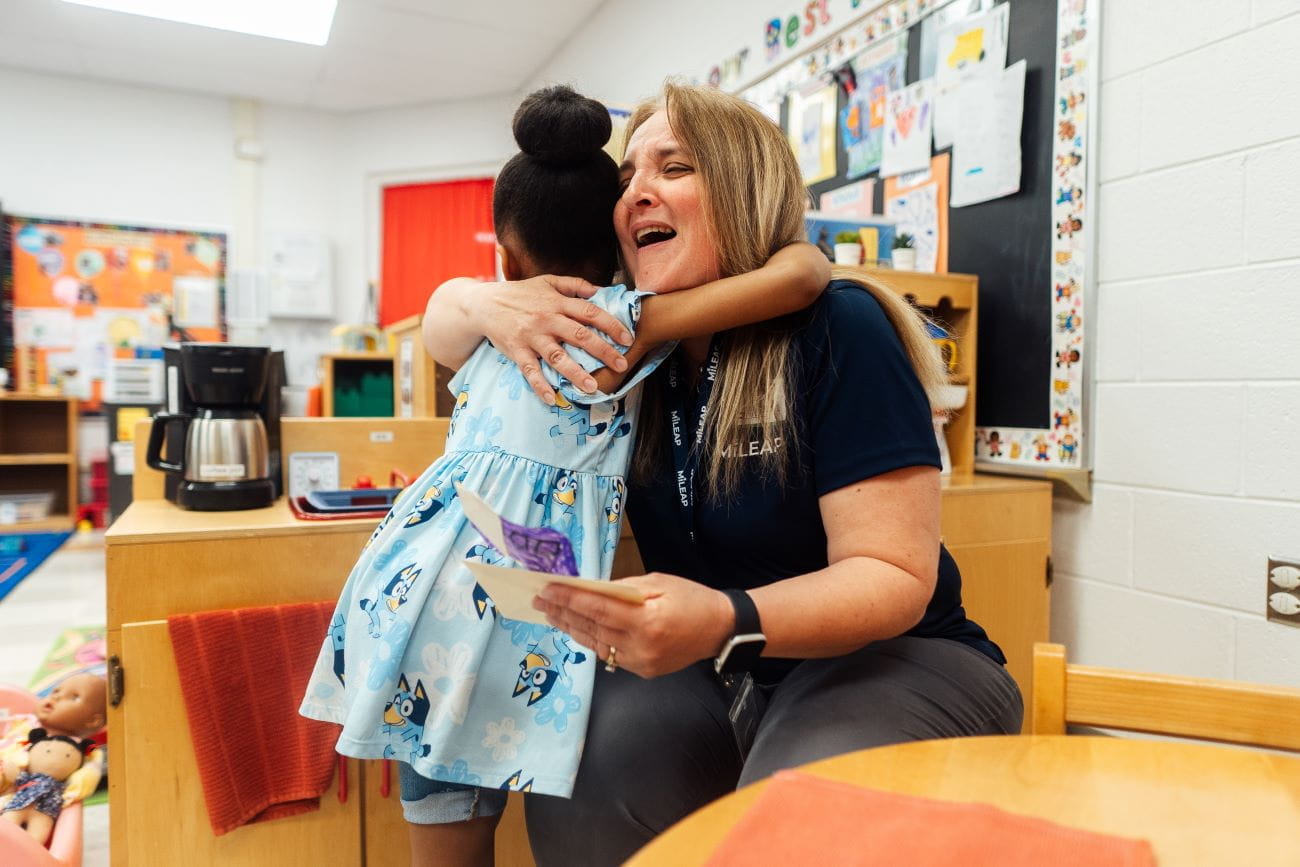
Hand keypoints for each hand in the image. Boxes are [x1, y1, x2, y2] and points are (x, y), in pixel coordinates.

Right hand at [468, 275, 632, 402]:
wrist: (484, 304)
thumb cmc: (520, 294)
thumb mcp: (547, 281)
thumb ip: (574, 284)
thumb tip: (600, 290)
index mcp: (557, 302)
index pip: (589, 312)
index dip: (611, 325)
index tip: (627, 339)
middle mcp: (546, 319)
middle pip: (578, 335)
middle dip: (602, 351)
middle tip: (621, 365)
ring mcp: (531, 336)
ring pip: (556, 356)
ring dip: (575, 373)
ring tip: (592, 387)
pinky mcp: (516, 351)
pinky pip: (530, 371)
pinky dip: (540, 386)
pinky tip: (553, 399)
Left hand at [532, 573, 733, 678]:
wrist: (720, 630)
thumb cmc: (692, 599)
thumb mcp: (659, 583)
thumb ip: (624, 589)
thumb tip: (592, 588)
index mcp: (647, 621)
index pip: (598, 609)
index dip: (569, 599)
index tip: (547, 589)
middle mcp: (641, 646)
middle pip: (592, 628)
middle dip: (563, 612)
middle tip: (539, 600)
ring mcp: (640, 662)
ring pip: (596, 644)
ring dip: (571, 628)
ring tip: (550, 614)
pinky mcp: (642, 670)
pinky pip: (609, 654)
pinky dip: (591, 639)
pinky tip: (576, 628)